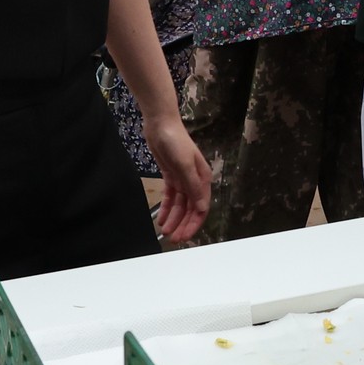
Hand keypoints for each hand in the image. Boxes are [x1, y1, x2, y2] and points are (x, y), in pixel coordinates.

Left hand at [142, 108, 212, 242]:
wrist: (161, 124)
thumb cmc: (176, 141)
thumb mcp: (185, 164)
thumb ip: (193, 186)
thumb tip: (202, 207)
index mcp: (203, 179)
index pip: (201, 207)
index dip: (194, 223)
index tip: (185, 236)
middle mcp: (195, 182)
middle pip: (191, 209)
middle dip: (183, 225)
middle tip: (173, 240)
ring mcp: (183, 180)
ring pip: (180, 206)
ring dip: (174, 219)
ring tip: (165, 232)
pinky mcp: (171, 177)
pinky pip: (170, 198)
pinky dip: (166, 209)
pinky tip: (160, 219)